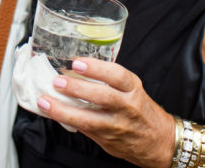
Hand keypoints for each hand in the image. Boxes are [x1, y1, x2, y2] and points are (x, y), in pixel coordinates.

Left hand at [37, 58, 174, 165]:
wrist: (159, 142)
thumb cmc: (141, 111)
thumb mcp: (132, 90)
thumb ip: (109, 81)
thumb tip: (75, 69)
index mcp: (133, 90)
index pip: (117, 76)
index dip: (97, 68)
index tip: (78, 62)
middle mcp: (126, 107)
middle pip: (102, 96)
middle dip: (77, 88)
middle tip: (58, 80)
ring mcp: (116, 126)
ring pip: (89, 119)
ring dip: (64, 110)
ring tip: (46, 101)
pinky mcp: (107, 140)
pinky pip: (83, 130)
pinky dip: (66, 121)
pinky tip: (52, 113)